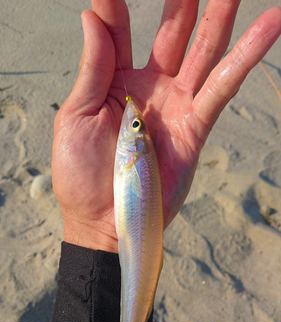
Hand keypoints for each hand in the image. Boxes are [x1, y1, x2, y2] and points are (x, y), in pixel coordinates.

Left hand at [51, 0, 280, 252]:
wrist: (101, 222)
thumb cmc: (80, 176)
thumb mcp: (75, 117)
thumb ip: (92, 68)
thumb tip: (92, 15)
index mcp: (116, 82)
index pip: (119, 31)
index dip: (116, 4)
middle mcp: (151, 87)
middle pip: (173, 31)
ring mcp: (176, 106)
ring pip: (205, 49)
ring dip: (221, 14)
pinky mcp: (195, 128)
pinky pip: (224, 87)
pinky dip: (247, 57)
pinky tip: (270, 24)